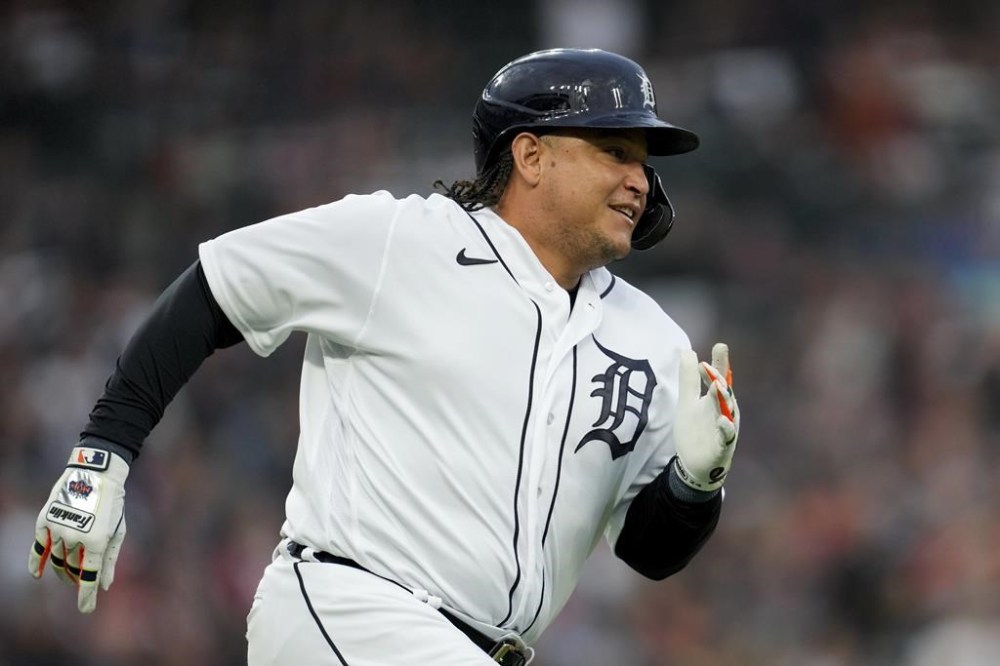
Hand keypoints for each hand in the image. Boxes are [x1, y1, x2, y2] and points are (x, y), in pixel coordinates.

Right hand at [29, 445, 128, 612]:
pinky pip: (38, 546)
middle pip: (71, 568)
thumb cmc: (112, 503)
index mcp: (97, 541)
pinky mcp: (45, 520)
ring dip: (61, 568)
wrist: (95, 473)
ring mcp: (58, 528)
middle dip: (75, 578)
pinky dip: (36, 561)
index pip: (89, 577)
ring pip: (56, 558)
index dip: (86, 597)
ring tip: (67, 573)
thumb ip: (110, 559)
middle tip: (78, 581)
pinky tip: (36, 573)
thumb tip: (106, 585)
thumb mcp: (118, 530)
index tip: (86, 610)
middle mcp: (75, 537)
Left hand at [673, 342, 739, 491]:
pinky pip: (727, 436)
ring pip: (728, 411)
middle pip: (724, 391)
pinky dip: (726, 428)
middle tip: (710, 365)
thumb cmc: (695, 431)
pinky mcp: (723, 446)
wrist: (694, 464)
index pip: (719, 377)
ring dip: (723, 399)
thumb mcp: (688, 402)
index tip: (719, 346)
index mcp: (715, 399)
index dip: (719, 363)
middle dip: (719, 378)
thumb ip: (689, 379)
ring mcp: (725, 428)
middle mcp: (724, 411)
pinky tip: (722, 419)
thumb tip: (687, 351)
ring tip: (718, 385)